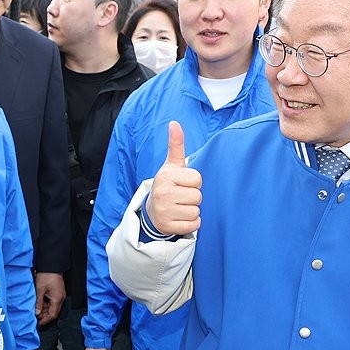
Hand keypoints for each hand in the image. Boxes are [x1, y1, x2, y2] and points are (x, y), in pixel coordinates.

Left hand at [34, 272, 64, 324]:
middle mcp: (60, 298)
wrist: (52, 265)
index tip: (39, 324)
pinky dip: (46, 304)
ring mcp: (60, 295)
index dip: (45, 321)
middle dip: (44, 316)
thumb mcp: (39, 290)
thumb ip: (39, 303)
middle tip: (36, 318)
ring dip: (45, 310)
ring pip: (52, 307)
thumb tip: (37, 312)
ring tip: (36, 310)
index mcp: (57, 299)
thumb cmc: (47, 275)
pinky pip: (53, 301)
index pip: (52, 315)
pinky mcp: (58, 291)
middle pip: (53, 312)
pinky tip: (40, 303)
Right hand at [147, 121, 201, 236]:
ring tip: (179, 207)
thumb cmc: (167, 184)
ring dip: (191, 211)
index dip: (193, 182)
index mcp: (165, 176)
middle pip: (198, 196)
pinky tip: (179, 218)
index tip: (182, 184)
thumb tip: (174, 123)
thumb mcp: (171, 165)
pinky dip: (190, 224)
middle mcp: (162, 193)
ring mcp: (164, 211)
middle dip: (192, 197)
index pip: (197, 179)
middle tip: (180, 197)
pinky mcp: (167, 226)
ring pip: (196, 211)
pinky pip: (193, 225)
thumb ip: (176, 145)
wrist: (152, 210)